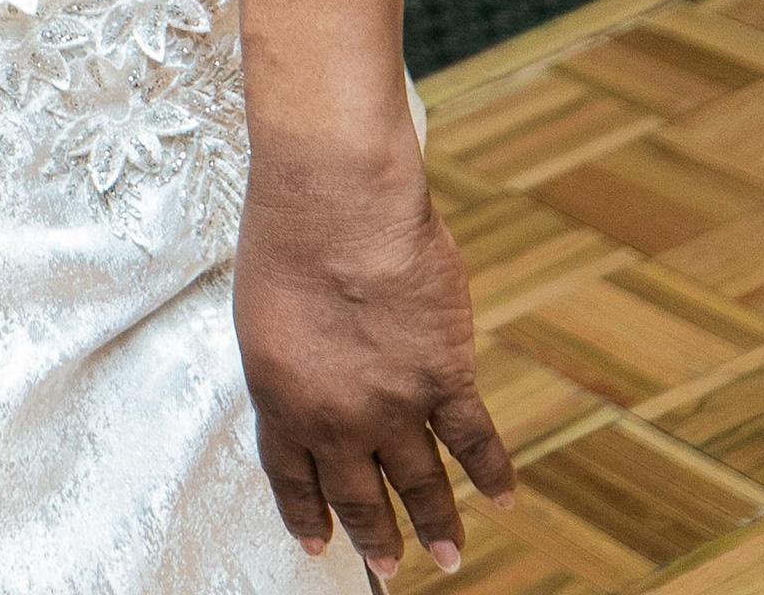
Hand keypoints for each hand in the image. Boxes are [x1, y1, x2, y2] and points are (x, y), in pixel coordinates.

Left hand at [235, 147, 511, 578]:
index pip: (291, 476)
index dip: (306, 514)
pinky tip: (503, 497)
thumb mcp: (260, 314)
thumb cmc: (285, 238)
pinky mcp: (444, 377)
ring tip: (448, 557)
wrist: (333, 205)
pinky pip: (474, 439)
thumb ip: (289, 363)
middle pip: (356, 493)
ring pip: (419, 482)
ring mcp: (393, 404)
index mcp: (279, 398)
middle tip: (389, 567)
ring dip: (437, 524)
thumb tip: (311, 382)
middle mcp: (334, 417)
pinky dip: (492, 472)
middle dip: (374, 537)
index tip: (317, 546)